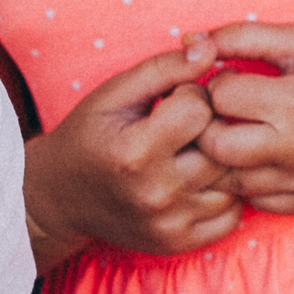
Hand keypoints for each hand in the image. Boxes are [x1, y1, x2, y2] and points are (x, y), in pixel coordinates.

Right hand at [25, 36, 242, 260]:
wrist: (60, 198)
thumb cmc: (90, 136)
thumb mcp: (114, 94)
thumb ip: (164, 68)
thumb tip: (212, 50)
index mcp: (136, 152)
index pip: (200, 109)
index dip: (193, 94)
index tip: (175, 98)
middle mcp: (156, 193)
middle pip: (221, 146)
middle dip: (213, 126)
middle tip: (191, 124)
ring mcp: (170, 223)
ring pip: (233, 181)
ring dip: (223, 162)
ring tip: (195, 151)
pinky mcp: (179, 243)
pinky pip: (232, 215)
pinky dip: (225, 194)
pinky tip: (201, 180)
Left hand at [194, 22, 293, 213]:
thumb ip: (241, 36)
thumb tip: (186, 40)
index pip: (220, 96)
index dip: (220, 82)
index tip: (236, 78)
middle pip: (215, 146)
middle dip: (212, 124)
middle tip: (228, 111)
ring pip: (230, 178)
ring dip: (228, 155)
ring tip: (246, 131)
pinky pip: (255, 200)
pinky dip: (251, 178)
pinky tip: (266, 155)